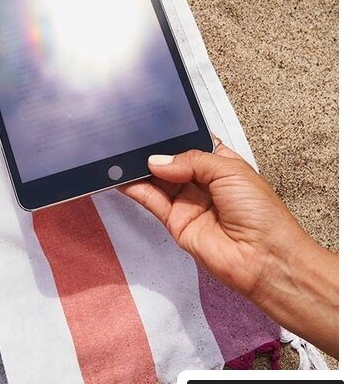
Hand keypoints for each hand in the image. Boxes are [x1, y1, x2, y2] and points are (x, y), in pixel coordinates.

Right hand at [119, 138, 337, 356]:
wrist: (264, 258)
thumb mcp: (230, 172)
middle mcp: (202, 181)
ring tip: (120, 155)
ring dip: (139, 169)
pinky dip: (135, 188)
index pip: (190, 143)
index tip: (152, 125)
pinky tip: (121, 177)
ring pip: (157, 180)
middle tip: (131, 139)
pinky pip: (151, 200)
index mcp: (220, 163)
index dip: (173, 135)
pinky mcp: (174, 221)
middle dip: (152, 151)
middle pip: (170, 161)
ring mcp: (187, 202)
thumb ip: (191, 160)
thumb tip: (157, 160)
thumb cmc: (261, 213)